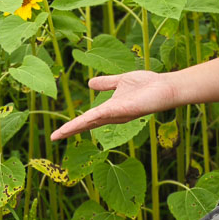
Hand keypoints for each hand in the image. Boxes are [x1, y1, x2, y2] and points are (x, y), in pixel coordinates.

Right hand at [49, 71, 176, 140]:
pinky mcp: (122, 110)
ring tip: (59, 134)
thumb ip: (106, 83)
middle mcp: (112, 116)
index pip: (88, 119)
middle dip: (70, 131)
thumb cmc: (147, 85)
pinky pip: (101, 115)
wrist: (165, 87)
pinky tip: (78, 122)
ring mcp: (116, 115)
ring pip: (91, 122)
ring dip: (75, 128)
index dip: (73, 125)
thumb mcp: (121, 81)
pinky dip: (89, 119)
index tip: (58, 133)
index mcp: (110, 109)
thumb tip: (89, 83)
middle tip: (54, 138)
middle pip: (87, 124)